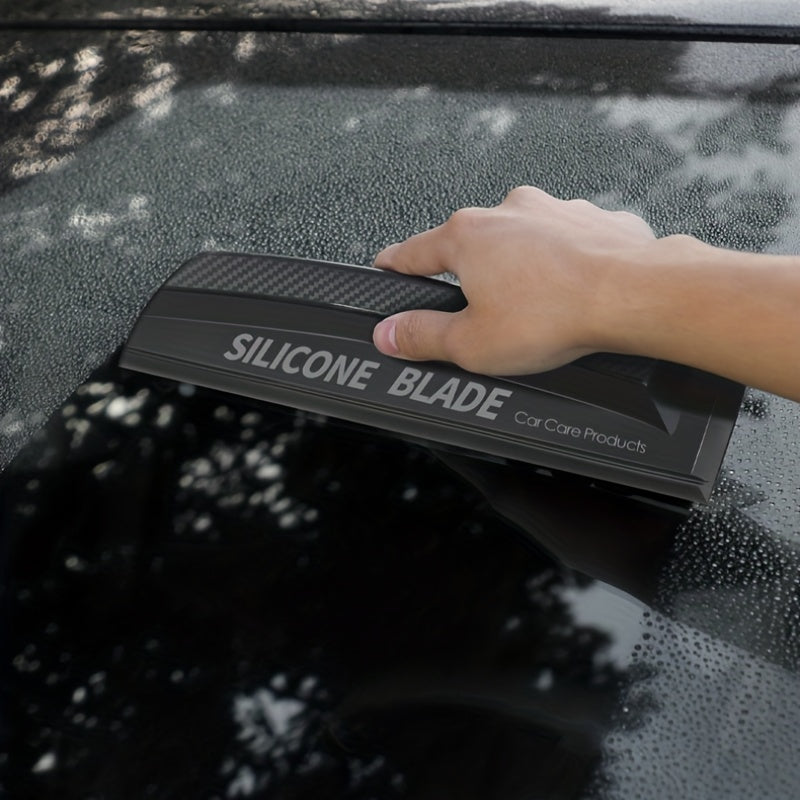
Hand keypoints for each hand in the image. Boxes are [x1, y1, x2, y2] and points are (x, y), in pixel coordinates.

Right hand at [371, 186, 656, 374]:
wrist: (635, 295)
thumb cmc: (557, 315)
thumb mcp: (472, 343)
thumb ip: (423, 337)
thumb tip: (390, 334)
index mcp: (468, 237)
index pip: (414, 251)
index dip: (395, 264)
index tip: (385, 265)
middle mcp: (508, 212)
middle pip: (471, 244)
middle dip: (468, 274)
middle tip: (473, 309)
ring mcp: (554, 211)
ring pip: (521, 240)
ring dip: (518, 267)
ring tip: (529, 307)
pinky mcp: (592, 220)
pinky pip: (565, 241)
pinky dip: (561, 263)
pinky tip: (567, 291)